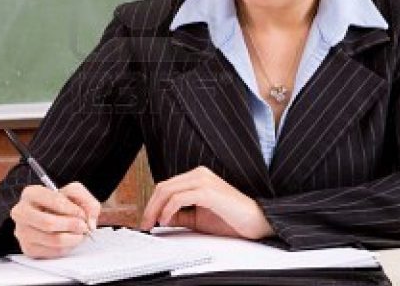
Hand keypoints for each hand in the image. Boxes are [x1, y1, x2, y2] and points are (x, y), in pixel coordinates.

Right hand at [11, 182, 99, 257]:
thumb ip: (87, 201)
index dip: (72, 209)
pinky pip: (52, 252)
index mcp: (31, 193)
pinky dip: (66, 247)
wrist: (54, 216)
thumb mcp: (76, 194)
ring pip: (52, 239)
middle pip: (49, 223)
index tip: (81, 213)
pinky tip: (69, 240)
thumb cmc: (61, 203)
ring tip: (78, 233)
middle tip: (83, 226)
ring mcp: (22, 232)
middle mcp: (21, 212)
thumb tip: (89, 222)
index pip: (54, 200)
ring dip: (72, 238)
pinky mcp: (28, 248)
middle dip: (71, 225)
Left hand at [139, 166, 272, 239]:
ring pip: (168, 190)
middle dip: (150, 206)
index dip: (152, 203)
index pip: (166, 186)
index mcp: (197, 177)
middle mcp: (199, 174)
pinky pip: (179, 198)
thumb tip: (161, 217)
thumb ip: (180, 215)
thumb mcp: (198, 218)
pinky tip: (165, 220)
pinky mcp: (208, 191)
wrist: (255, 222)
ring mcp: (203, 180)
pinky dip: (168, 209)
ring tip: (152, 224)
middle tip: (144, 224)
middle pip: (163, 187)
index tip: (146, 220)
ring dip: (155, 209)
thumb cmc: (230, 219)